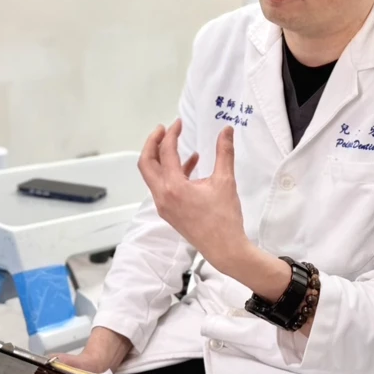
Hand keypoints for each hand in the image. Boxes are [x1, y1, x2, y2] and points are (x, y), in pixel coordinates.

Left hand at [138, 119, 248, 273]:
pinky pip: (162, 186)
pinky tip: (192, 166)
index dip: (171, 134)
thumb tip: (226, 130)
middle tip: (163, 129)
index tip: (179, 123)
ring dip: (161, 158)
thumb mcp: (225, 181)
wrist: (224, 249)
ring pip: (153, 176)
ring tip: (176, 144)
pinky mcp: (169, 212)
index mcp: (174, 187)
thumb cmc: (224, 218)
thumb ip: (224, 152)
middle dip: (152, 143)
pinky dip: (171, 173)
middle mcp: (163, 196)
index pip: (166, 152)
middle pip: (146, 163)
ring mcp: (163, 206)